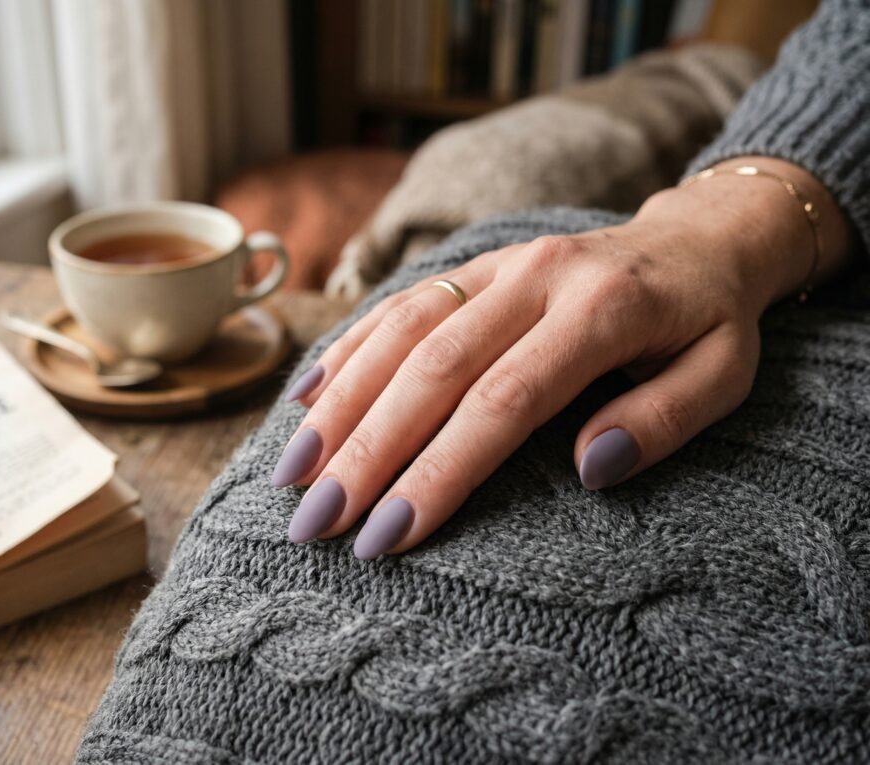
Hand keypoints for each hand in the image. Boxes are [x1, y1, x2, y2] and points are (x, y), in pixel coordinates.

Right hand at [273, 158, 852, 558]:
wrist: (697, 237)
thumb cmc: (709, 321)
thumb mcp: (723, 373)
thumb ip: (665, 418)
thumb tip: (591, 468)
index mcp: (601, 310)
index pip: (502, 402)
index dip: (439, 471)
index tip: (388, 535)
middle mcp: (534, 277)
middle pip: (432, 370)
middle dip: (366, 451)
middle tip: (316, 523)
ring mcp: (495, 265)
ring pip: (400, 333)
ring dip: (340, 405)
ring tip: (292, 473)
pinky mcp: (472, 266)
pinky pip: (399, 304)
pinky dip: (349, 350)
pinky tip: (306, 398)